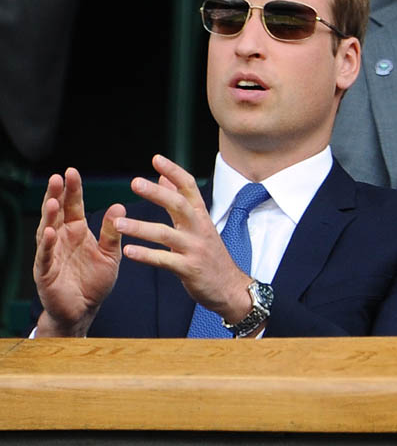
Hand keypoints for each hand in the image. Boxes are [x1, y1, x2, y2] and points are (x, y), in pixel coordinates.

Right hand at [33, 168, 123, 336]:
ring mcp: (50, 254)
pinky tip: (49, 233)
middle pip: (56, 213)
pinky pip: (45, 256)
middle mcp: (61, 239)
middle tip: (58, 177)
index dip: (72, 189)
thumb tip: (119, 205)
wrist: (84, 309)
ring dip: (49, 216)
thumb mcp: (110, 254)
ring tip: (52, 201)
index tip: (72, 171)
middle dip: (56, 195)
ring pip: (47, 231)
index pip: (72, 206)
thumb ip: (112, 232)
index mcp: (76, 231)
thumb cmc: (95, 280)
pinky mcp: (46, 272)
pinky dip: (47, 245)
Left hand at [113, 154, 252, 322]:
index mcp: (201, 216)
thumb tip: (163, 177)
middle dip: (157, 193)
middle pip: (179, 205)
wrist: (230, 287)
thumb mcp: (199, 225)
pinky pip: (165, 260)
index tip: (156, 158)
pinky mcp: (189, 269)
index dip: (174, 171)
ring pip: (166, 234)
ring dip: (140, 227)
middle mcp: (199, 229)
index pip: (189, 188)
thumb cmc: (211, 255)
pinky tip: (129, 252)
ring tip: (117, 223)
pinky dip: (146, 256)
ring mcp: (195, 249)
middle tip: (134, 182)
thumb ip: (181, 201)